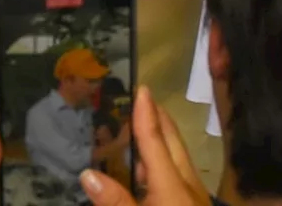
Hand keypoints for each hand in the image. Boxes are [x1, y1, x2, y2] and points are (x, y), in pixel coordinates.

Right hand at [78, 86, 206, 205]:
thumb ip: (115, 201)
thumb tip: (86, 173)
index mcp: (172, 184)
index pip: (155, 140)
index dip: (146, 112)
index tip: (141, 87)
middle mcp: (187, 183)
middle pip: (173, 141)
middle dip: (158, 117)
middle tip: (138, 98)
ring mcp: (194, 195)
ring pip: (178, 156)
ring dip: (161, 138)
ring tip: (140, 125)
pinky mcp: (193, 203)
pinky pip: (178, 172)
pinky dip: (164, 159)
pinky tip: (150, 168)